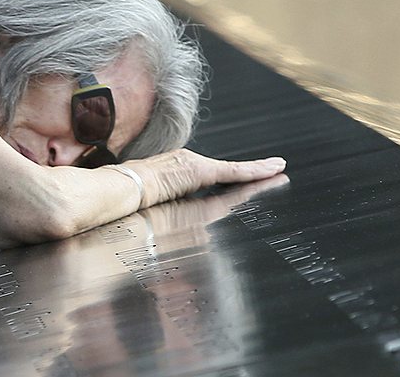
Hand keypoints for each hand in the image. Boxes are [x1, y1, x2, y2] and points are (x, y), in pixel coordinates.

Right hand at [121, 149, 287, 209]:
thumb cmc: (129, 203)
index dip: (231, 178)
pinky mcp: (200, 170)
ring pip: (234, 175)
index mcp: (176, 173)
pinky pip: (234, 173)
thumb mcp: (155, 207)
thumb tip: (179, 233)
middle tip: (275, 170)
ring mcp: (194, 167)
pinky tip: (273, 169)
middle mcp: (187, 165)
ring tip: (278, 170)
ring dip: (257, 176)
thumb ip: (172, 212)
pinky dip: (255, 171)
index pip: (212, 177)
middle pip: (227, 175)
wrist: (120, 192)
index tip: (248, 178)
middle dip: (252, 176)